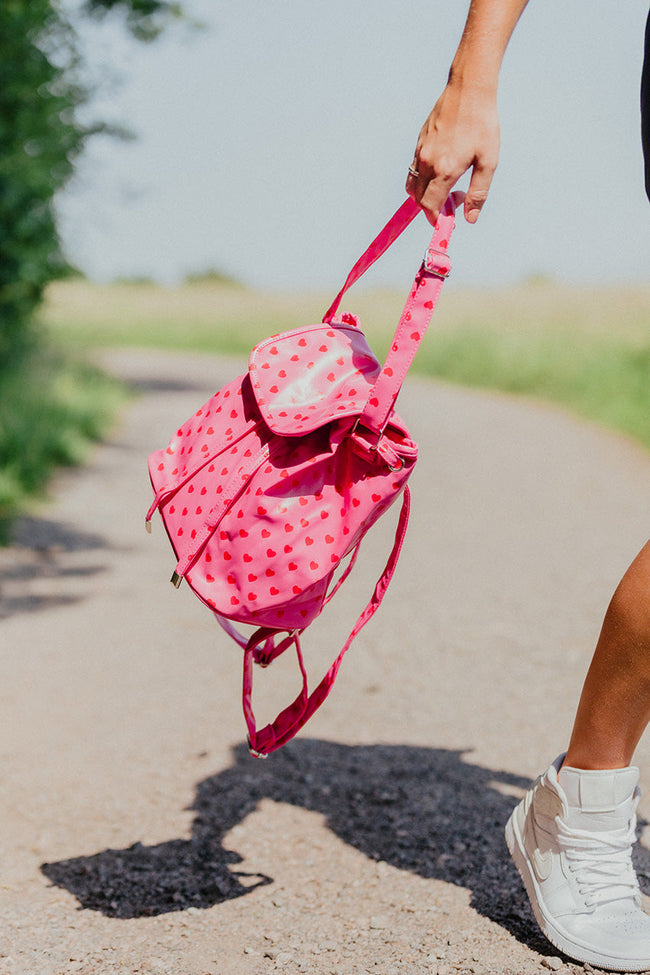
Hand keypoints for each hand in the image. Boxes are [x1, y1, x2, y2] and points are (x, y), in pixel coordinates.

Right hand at [406, 79, 499, 225]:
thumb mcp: (489, 161)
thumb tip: (470, 218)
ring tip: (445, 187)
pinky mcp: (419, 142)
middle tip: (453, 202)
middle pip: (419, 199)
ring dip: (425, 195)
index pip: (430, 206)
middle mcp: (428, 163)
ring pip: (413, 185)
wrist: (469, 89)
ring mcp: (420, 152)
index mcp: (445, 169)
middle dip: (432, 208)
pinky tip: (441, 169)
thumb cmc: (482, 124)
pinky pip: (413, 169)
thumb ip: (478, 193)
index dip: (437, 219)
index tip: (448, 221)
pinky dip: (422, 179)